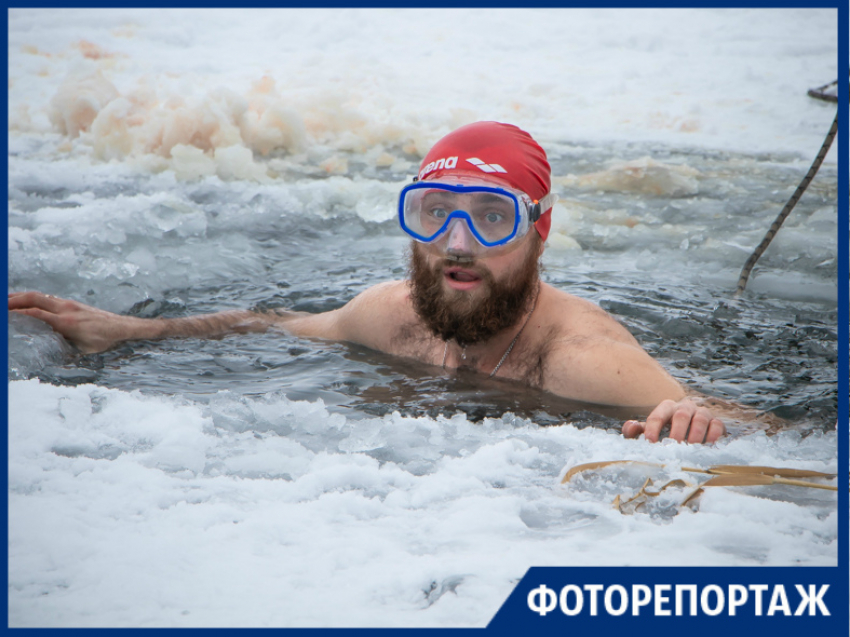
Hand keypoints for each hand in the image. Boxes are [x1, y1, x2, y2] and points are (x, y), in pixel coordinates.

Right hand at [8, 291, 137, 353]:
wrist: (120, 326)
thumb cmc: (103, 340)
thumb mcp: (84, 350)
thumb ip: (66, 351)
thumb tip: (49, 357)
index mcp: (66, 322)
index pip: (36, 313)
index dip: (17, 312)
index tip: (5, 314)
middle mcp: (65, 309)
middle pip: (34, 298)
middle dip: (13, 299)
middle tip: (0, 304)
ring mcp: (68, 304)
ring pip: (39, 295)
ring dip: (21, 295)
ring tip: (6, 299)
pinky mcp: (71, 303)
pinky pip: (48, 297)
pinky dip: (33, 297)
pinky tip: (25, 300)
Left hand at [621, 398, 725, 443]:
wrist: (690, 433)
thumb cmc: (665, 433)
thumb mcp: (650, 432)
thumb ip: (636, 430)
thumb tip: (631, 427)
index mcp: (667, 407)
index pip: (657, 416)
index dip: (652, 429)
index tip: (650, 443)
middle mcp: (685, 407)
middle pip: (681, 415)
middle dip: (677, 432)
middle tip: (674, 446)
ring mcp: (702, 413)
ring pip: (701, 418)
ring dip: (696, 434)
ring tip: (691, 448)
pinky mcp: (716, 422)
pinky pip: (717, 425)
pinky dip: (714, 435)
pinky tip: (708, 446)